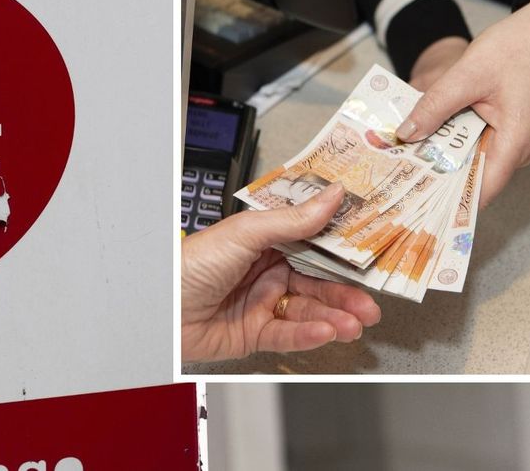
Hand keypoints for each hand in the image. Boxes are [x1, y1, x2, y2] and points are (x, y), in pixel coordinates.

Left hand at [181, 184, 381, 362]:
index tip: (371, 257)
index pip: (312, 246)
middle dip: (346, 294)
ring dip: (334, 317)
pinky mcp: (253, 333)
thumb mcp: (244, 232)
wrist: (158, 307)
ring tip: (354, 321)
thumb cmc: (188, 263)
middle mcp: (264, 271)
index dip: (340, 254)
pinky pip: (287, 335)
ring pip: (307, 311)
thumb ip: (292, 219)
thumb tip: (330, 195)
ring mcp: (260, 303)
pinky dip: (309, 335)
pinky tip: (326, 332)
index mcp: (262, 242)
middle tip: (371, 301)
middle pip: (316, 283)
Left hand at [397, 0, 529, 206]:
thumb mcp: (467, 76)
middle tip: (392, 181)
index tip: (414, 206)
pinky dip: (443, 140)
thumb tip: (406, 134)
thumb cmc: (517, 48)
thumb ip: (434, 106)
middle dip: (431, 180)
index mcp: (513, 143)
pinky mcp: (496, 127)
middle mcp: (511, 148)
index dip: (447, 202)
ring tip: (395, 161)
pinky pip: (467, 142)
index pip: (480, 190)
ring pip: (464, 159)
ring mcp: (505, 139)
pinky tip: (416, 136)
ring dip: (434, 158)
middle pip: (468, 177)